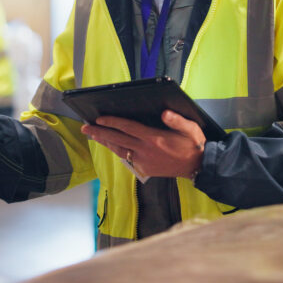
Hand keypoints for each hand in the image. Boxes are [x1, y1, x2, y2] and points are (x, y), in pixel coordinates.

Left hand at [81, 110, 205, 178]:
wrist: (197, 167)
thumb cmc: (193, 145)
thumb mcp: (190, 129)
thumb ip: (177, 120)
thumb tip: (165, 113)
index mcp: (154, 138)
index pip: (127, 128)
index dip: (111, 122)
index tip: (99, 119)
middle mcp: (145, 150)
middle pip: (117, 140)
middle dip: (99, 133)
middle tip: (85, 128)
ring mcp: (144, 161)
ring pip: (119, 150)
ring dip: (105, 142)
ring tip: (93, 136)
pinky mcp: (145, 169)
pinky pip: (127, 158)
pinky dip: (117, 151)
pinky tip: (112, 146)